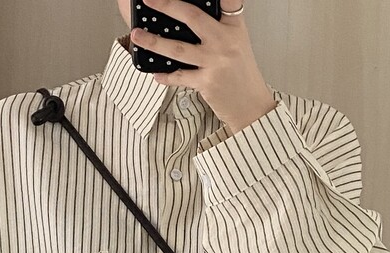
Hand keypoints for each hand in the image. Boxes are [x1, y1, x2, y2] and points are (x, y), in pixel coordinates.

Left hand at [130, 0, 276, 134]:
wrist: (251, 106)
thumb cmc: (242, 75)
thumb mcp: (237, 44)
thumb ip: (220, 28)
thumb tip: (190, 19)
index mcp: (234, 28)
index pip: (228, 0)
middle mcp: (225, 42)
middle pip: (193, 17)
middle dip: (168, 5)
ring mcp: (215, 62)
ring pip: (178, 48)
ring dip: (154, 42)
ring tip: (138, 35)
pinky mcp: (207, 82)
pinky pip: (180, 76)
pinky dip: (166, 76)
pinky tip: (156, 73)